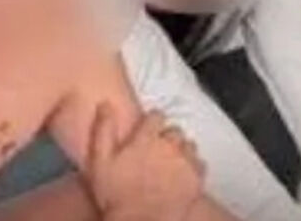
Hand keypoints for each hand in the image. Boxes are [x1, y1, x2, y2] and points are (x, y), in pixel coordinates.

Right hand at [85, 103, 204, 220]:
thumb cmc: (116, 196)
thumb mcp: (100, 161)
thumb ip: (103, 130)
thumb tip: (105, 104)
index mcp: (146, 138)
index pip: (156, 115)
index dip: (152, 120)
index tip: (147, 128)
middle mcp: (169, 146)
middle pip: (175, 130)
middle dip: (167, 135)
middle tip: (158, 149)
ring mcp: (185, 164)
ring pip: (189, 145)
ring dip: (182, 149)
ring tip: (172, 161)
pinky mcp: (196, 181)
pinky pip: (201, 164)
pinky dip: (194, 166)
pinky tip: (184, 174)